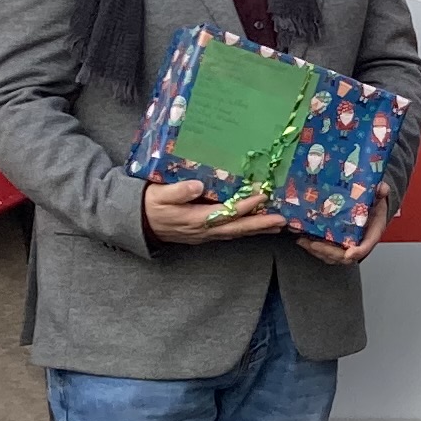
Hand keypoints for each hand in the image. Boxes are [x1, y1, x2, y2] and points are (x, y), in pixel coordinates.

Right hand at [141, 175, 284, 246]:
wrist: (138, 223)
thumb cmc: (149, 205)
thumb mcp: (159, 195)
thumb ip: (178, 191)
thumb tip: (198, 186)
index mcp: (195, 219)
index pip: (226, 213)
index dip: (245, 206)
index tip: (262, 197)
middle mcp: (204, 230)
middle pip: (237, 228)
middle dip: (261, 224)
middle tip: (282, 220)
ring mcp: (205, 234)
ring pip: (236, 233)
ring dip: (257, 229)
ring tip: (277, 225)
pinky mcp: (205, 233)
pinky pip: (230, 232)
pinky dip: (246, 229)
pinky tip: (257, 226)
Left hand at [296, 190, 394, 267]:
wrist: (373, 209)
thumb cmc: (376, 207)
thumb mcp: (379, 197)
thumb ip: (380, 192)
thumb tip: (382, 188)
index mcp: (371, 234)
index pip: (365, 247)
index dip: (357, 251)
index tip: (349, 253)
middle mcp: (358, 243)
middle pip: (344, 256)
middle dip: (328, 252)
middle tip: (315, 244)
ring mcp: (347, 246)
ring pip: (332, 256)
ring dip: (317, 251)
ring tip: (303, 241)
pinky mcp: (337, 244)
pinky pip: (325, 252)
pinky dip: (313, 248)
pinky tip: (302, 240)